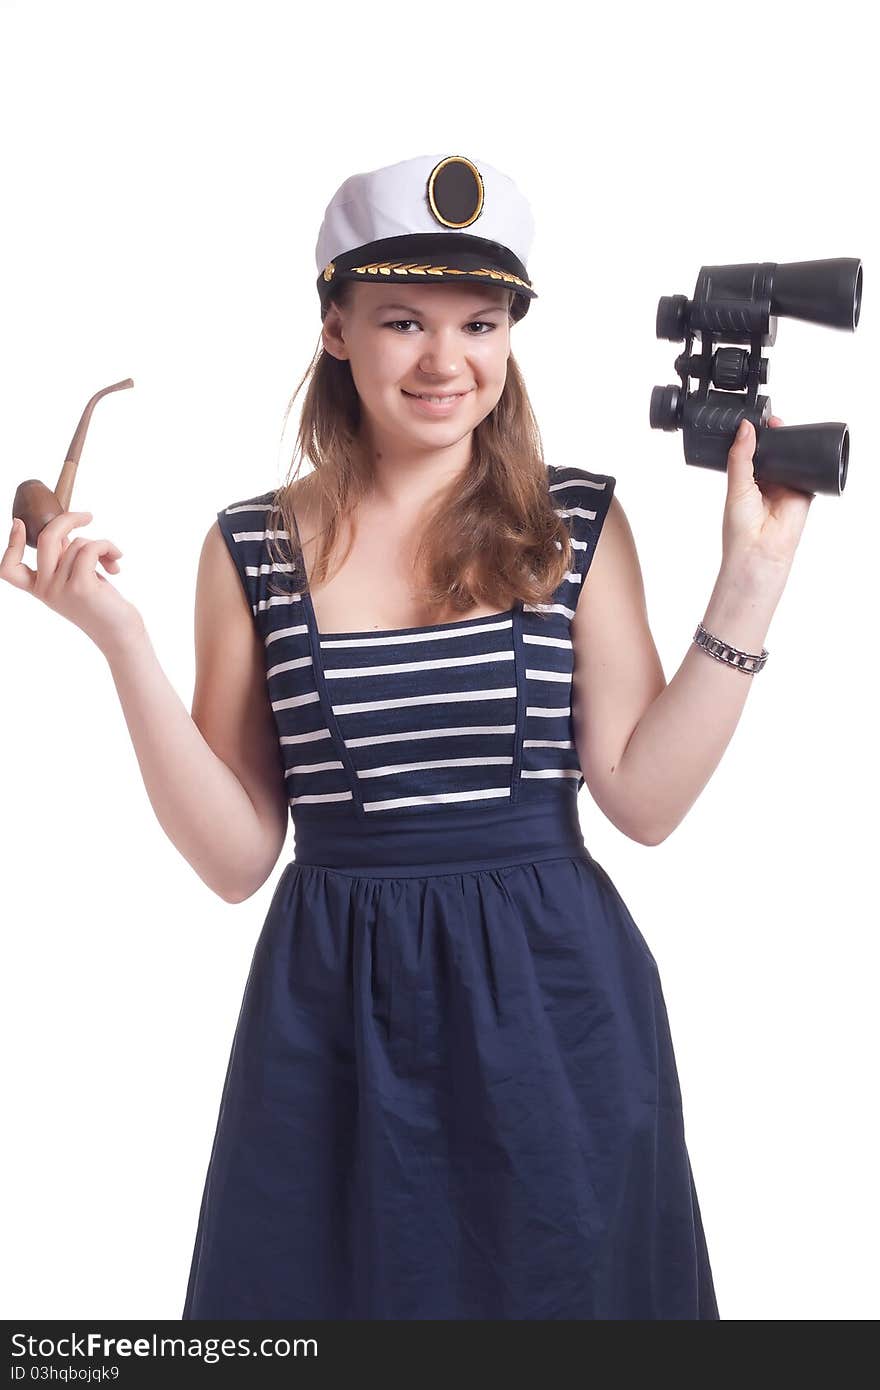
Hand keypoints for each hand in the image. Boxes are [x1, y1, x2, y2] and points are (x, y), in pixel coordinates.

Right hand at [1, 509, 143, 653]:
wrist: (120, 635)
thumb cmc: (101, 606)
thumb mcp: (75, 581)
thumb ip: (64, 559)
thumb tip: (65, 529)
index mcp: (40, 589)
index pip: (9, 569)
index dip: (11, 544)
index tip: (19, 523)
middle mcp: (46, 590)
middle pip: (46, 539)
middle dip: (67, 519)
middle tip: (88, 516)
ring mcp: (61, 589)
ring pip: (76, 543)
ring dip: (101, 545)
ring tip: (112, 561)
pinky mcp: (81, 587)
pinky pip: (90, 549)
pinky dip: (107, 547)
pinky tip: (117, 562)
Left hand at [721, 416, 813, 578]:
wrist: (759, 551)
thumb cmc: (740, 528)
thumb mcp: (736, 485)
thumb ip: (741, 457)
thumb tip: (745, 429)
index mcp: (746, 482)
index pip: (752, 453)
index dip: (754, 438)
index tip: (753, 422)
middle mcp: (767, 483)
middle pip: (774, 453)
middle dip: (774, 438)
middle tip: (772, 422)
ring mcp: (786, 487)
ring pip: (792, 460)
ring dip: (791, 447)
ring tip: (785, 430)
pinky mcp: (804, 493)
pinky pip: (809, 472)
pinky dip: (809, 461)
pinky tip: (806, 449)